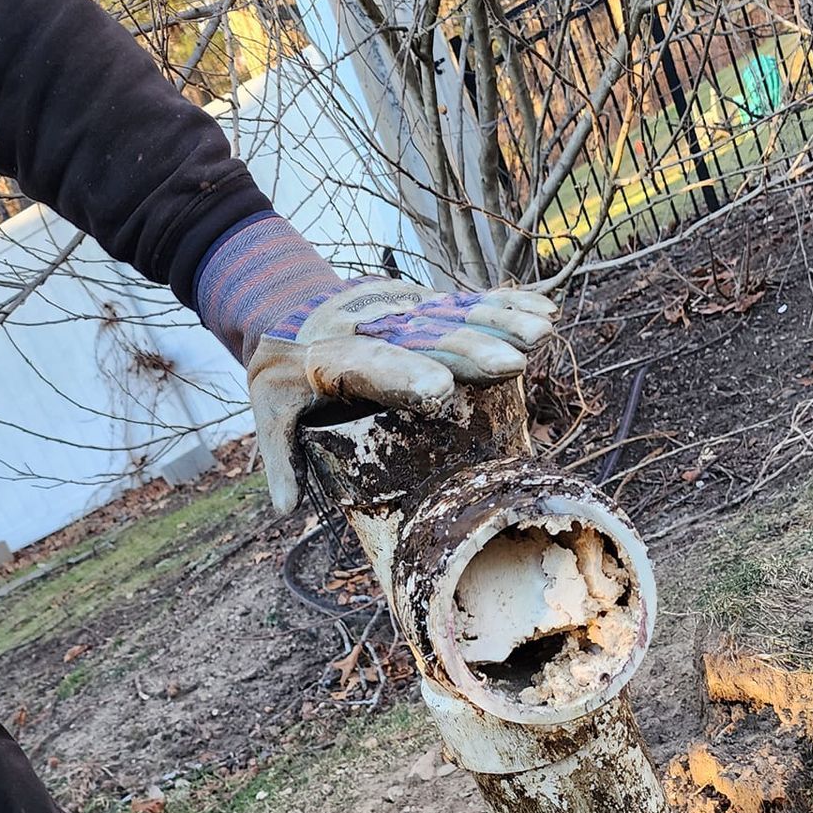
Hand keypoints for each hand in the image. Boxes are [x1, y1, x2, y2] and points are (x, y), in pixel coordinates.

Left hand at [246, 279, 557, 511]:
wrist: (286, 303)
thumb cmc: (282, 371)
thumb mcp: (268, 407)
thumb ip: (279, 455)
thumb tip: (284, 509)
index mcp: (334, 356)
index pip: (372, 365)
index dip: (406, 377)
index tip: (440, 392)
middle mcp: (375, 327)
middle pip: (426, 338)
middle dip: (470, 349)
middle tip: (510, 362)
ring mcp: (403, 311)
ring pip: (455, 315)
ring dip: (499, 322)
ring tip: (541, 331)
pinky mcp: (425, 304)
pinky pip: (469, 304)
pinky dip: (505, 306)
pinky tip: (544, 312)